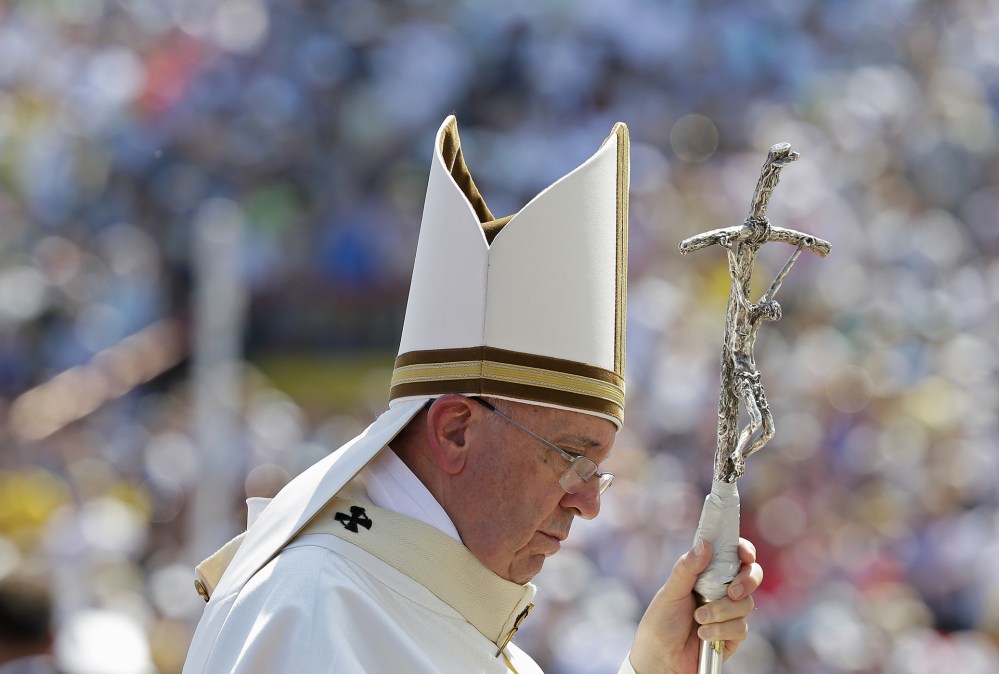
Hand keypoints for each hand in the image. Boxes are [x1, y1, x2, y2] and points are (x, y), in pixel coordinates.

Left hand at [627, 538, 762, 673]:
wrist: (661, 658)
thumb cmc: (661, 621)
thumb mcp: (671, 591)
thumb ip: (687, 568)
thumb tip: (705, 544)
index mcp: (706, 574)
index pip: (732, 555)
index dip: (744, 550)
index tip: (746, 554)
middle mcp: (721, 591)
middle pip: (751, 576)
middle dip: (747, 581)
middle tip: (732, 591)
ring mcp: (728, 613)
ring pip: (745, 604)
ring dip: (722, 612)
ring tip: (698, 618)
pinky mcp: (732, 635)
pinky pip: (740, 627)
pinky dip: (721, 630)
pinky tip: (703, 634)